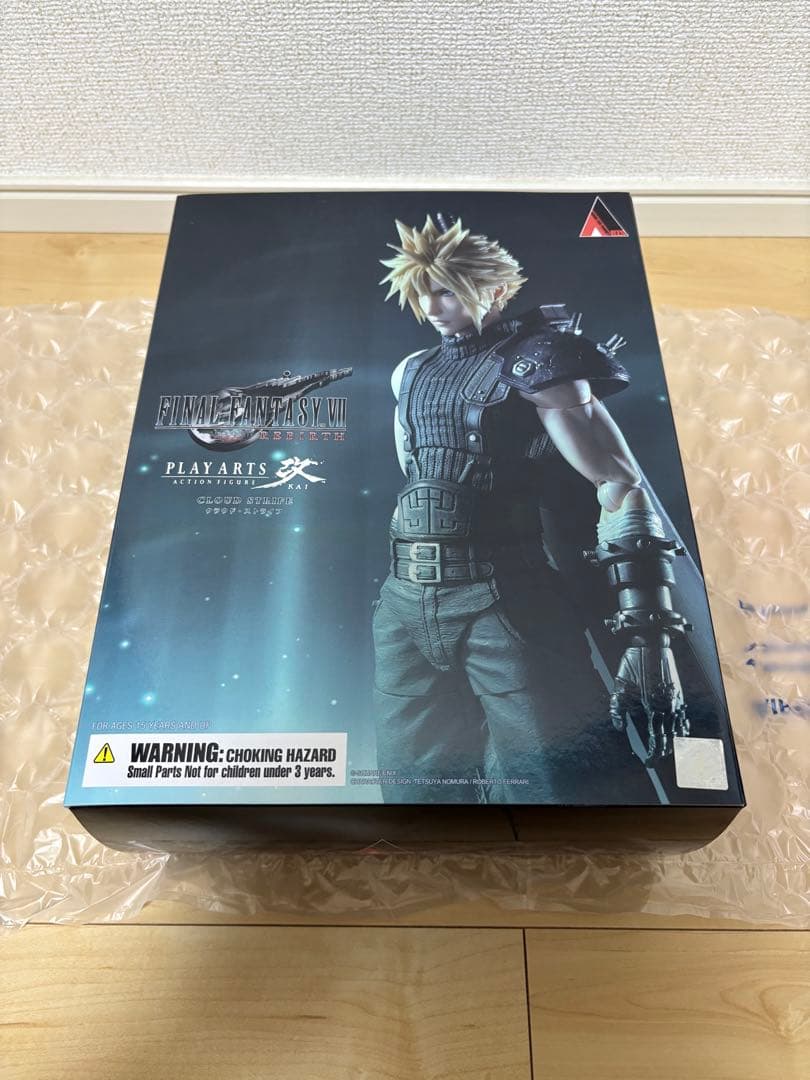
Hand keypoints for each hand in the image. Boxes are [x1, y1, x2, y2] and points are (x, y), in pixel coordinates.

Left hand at [609, 643, 688, 761]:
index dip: (654, 753)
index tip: (649, 762)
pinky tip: (682, 732)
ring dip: (676, 743)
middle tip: (657, 760)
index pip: (656, 739)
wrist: (651, 643)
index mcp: (653, 708)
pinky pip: (684, 716)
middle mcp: (668, 707)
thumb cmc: (634, 664)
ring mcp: (676, 701)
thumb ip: (617, 709)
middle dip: (665, 752)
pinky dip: (684, 728)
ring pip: (680, 730)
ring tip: (671, 752)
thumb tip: (619, 726)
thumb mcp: (619, 686)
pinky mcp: (680, 693)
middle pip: (670, 738)